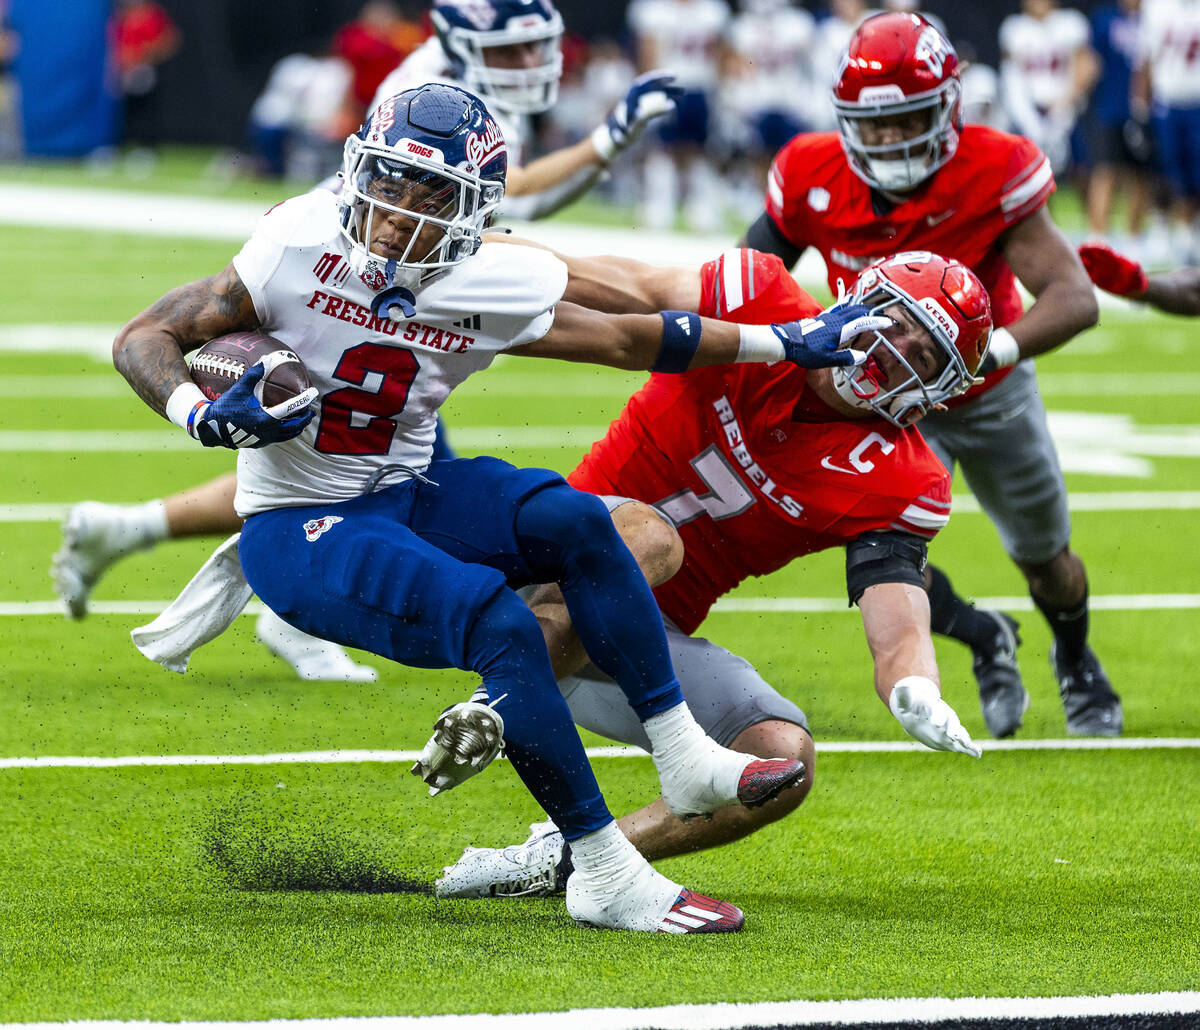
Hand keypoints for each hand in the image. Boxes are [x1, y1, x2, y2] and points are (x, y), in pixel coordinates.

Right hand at [189, 362, 316, 447]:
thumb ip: (253, 374)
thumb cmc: (225, 408)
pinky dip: (288, 432)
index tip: (314, 393)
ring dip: (298, 426)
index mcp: (266, 418)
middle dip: (306, 417)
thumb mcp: (239, 389)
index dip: (305, 400)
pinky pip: (281, 438)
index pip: (292, 408)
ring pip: (289, 434)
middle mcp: (269, 431)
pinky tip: (288, 426)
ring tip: (303, 418)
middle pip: (295, 425)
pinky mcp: (262, 443)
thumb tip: (266, 360)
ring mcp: (266, 439)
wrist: (212, 429)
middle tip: (312, 410)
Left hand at [592, 70, 682, 161]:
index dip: (661, 77)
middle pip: (653, 85)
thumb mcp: (637, 124)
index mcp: (632, 96)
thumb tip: (668, 107)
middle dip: (667, 83)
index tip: (673, 76)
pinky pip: (656, 103)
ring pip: (656, 94)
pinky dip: (665, 103)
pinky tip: (676, 104)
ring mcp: (639, 103)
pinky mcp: (642, 110)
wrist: (613, 141)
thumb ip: (652, 114)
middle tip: (680, 83)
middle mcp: (635, 96)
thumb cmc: (622, 133)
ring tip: (683, 94)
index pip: (647, 81)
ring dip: (669, 93)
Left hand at [770, 303, 885, 368]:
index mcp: (839, 330)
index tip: (889, 322)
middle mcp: (836, 320)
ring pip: (850, 307)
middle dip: (873, 312)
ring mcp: (829, 317)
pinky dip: (848, 303)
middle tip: (884, 315)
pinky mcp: (823, 317)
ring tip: (872, 308)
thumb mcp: (826, 360)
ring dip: (863, 307)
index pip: (863, 323)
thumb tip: (862, 357)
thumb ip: (845, 358)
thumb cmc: (805, 352)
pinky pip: (839, 307)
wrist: (786, 341)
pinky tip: (849, 300)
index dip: (877, 322)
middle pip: (858, 311)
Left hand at [889, 676, 980, 757]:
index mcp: (934, 708)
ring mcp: (951, 727)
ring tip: (970, 746)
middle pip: (951, 722)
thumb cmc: (913, 708)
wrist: (921, 712)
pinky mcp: (954, 738)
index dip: (936, 716)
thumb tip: (899, 687)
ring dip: (964, 739)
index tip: (936, 722)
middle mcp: (945, 717)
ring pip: (960, 733)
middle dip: (952, 728)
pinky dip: (971, 748)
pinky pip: (964, 743)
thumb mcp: (906, 703)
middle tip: (953, 734)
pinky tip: (978, 754)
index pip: (936, 712)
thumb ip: (904, 697)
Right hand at [1078, 241, 1148, 298]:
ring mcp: (1099, 270)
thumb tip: (1135, 265)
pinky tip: (1072, 276)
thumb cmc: (1136, 281)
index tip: (1087, 246)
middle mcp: (1105, 263)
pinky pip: (1085, 275)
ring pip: (1086, 264)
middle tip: (1073, 252)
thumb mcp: (1137, 275)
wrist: (1131, 288)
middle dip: (1083, 252)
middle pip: (1092, 255)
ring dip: (1078, 263)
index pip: (1103, 251)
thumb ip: (1136, 270)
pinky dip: (1079, 274)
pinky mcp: (1096, 278)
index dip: (1095, 247)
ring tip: (1068, 264)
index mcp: (1114, 259)